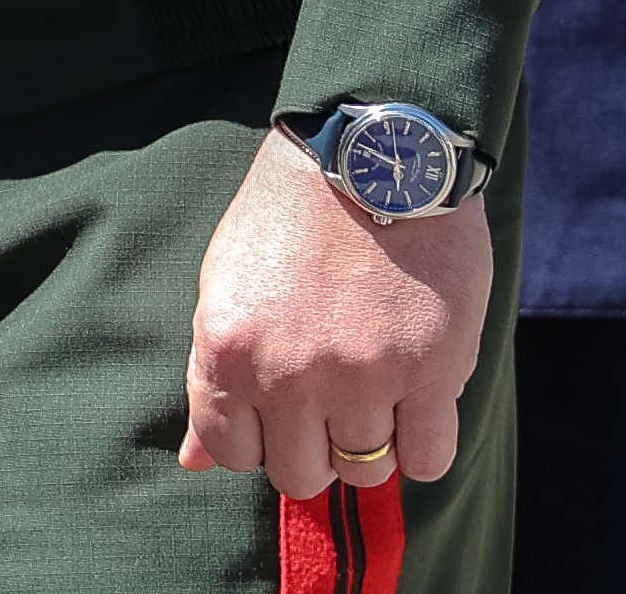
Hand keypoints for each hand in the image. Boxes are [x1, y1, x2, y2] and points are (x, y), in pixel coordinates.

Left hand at [176, 129, 490, 496]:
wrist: (373, 151)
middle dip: (316, 447)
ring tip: (379, 385)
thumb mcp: (227, 284)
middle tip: (334, 400)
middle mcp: (289, 373)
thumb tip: (194, 461)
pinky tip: (418, 401)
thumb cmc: (291, 215)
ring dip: (372, 440)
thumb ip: (213, 377)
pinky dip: (423, 443)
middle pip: (301, 475)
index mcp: (227, 348)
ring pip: (366, 470)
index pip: (232, 453)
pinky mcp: (430, 369)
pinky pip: (429, 459)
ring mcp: (362, 375)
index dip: (260, 440)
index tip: (281, 413)